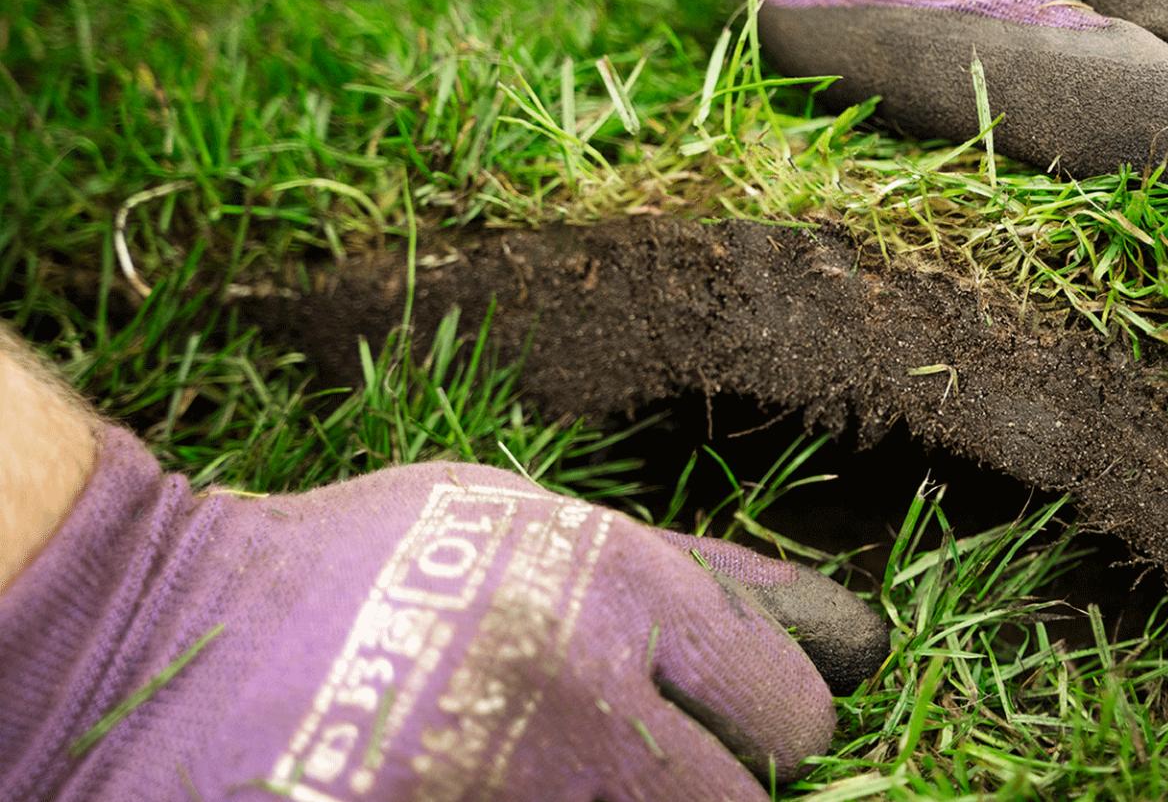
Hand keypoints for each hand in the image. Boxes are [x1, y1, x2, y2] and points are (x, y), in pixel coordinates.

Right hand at [0, 428, 888, 800]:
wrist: (169, 642)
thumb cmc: (379, 569)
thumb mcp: (540, 531)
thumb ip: (698, 580)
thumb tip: (859, 640)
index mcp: (618, 592)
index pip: (789, 706)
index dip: (773, 728)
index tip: (739, 731)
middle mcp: (579, 701)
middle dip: (717, 792)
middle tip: (641, 769)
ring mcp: (509, 792)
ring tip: (564, 778)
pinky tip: (508, 796)